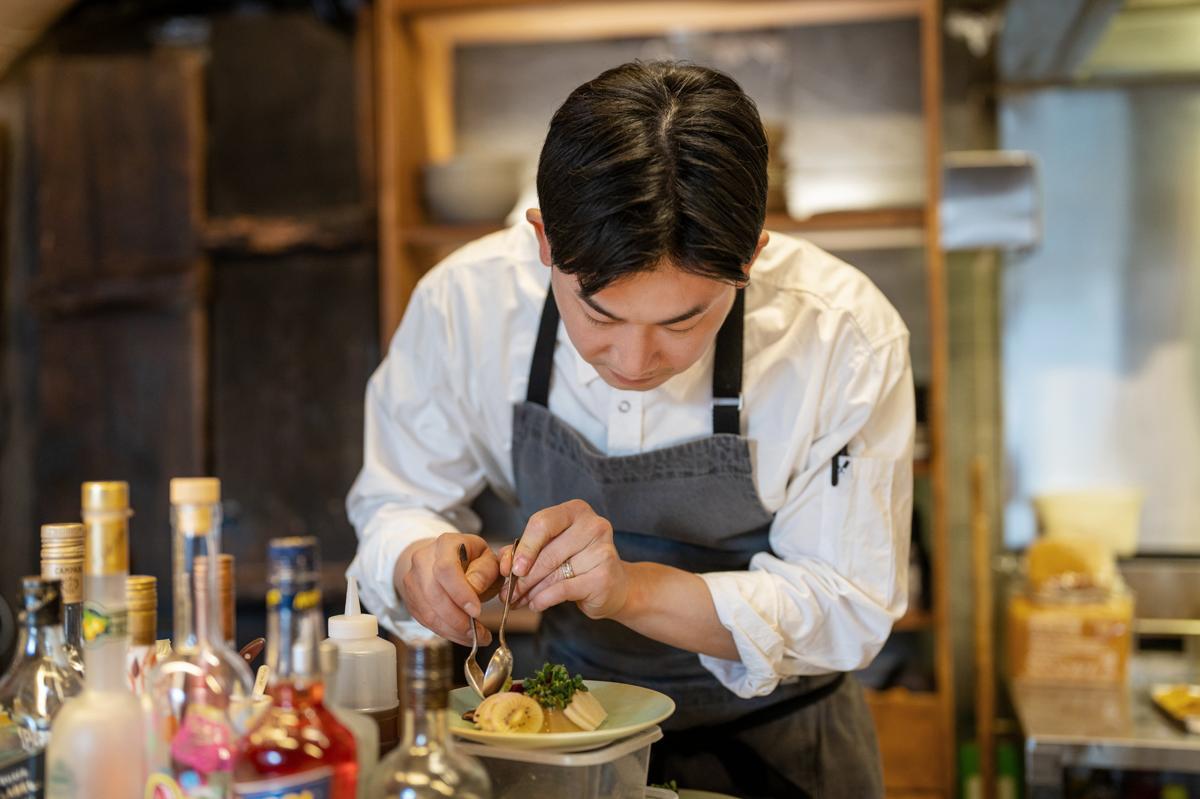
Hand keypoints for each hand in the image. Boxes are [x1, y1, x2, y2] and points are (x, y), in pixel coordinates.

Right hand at [395, 533, 499, 645]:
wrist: (445, 559)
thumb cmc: (471, 560)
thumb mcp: (487, 558)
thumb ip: (485, 571)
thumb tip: (475, 588)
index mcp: (445, 544)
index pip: (446, 569)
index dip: (460, 593)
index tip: (477, 612)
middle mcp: (423, 559)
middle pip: (434, 594)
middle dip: (458, 619)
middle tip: (480, 634)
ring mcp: (412, 580)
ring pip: (428, 612)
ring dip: (453, 630)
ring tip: (475, 638)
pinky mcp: (410, 599)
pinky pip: (425, 621)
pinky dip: (445, 632)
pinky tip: (461, 635)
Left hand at [500, 499, 629, 619]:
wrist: (614, 586)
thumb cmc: (578, 563)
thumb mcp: (550, 548)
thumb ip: (524, 551)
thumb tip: (503, 561)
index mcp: (576, 511)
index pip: (542, 523)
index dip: (524, 547)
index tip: (512, 568)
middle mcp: (593, 526)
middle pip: (547, 553)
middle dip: (522, 577)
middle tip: (508, 592)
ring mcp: (602, 551)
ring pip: (553, 574)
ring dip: (530, 591)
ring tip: (518, 600)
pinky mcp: (604, 576)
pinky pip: (563, 589)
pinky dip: (544, 599)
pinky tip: (536, 604)